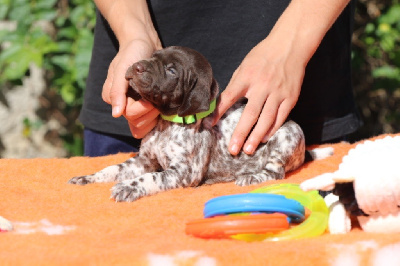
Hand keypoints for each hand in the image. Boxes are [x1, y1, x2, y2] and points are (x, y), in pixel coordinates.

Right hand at [102, 38, 161, 137]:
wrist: (144, 43)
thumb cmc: (132, 53)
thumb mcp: (122, 68)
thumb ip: (117, 91)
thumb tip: (116, 114)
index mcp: (114, 98)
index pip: (129, 115)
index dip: (142, 109)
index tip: (151, 97)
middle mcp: (123, 104)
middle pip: (136, 123)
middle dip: (150, 113)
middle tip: (158, 98)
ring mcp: (134, 106)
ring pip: (142, 126)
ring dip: (154, 116)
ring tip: (160, 101)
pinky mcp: (146, 107)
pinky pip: (149, 123)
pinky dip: (156, 119)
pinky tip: (162, 109)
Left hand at [213, 39, 304, 155]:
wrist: (290, 45)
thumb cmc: (263, 56)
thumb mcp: (244, 65)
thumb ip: (236, 85)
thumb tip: (222, 104)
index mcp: (247, 76)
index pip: (229, 97)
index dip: (218, 112)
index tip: (209, 125)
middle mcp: (262, 85)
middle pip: (250, 114)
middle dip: (240, 134)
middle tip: (232, 150)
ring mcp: (278, 92)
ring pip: (266, 119)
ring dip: (256, 136)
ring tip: (248, 150)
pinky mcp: (290, 97)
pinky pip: (281, 116)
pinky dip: (272, 129)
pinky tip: (264, 138)